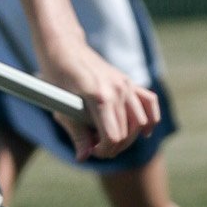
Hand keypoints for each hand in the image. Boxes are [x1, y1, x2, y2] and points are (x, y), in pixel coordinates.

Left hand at [38, 39, 159, 159]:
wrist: (64, 48)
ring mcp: (126, 84)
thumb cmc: (57, 77)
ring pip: (140, 122)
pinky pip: (149, 103)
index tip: (92, 150)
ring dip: (129, 137)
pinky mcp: (129, 82)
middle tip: (97, 146)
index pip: (113, 137)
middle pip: (126, 133)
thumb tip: (84, 157)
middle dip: (113, 146)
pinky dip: (150, 119)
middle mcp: (117, 90)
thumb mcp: (61, 109)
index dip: (103, 151)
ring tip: (111, 138)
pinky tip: (144, 131)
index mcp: (99, 97)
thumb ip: (76, 134)